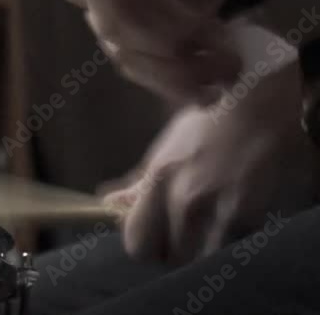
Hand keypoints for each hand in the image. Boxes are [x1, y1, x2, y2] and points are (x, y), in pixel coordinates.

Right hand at [52, 0, 259, 102]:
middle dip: (163, 37)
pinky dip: (176, 84)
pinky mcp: (133, 44)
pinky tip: (211, 88)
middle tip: (215, 35)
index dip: (112, 2)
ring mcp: (113, 15)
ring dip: (175, 69)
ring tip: (227, 66)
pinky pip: (142, 73)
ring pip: (125, 56)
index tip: (167, 12)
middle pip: (108, 25)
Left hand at [103, 64, 319, 262]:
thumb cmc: (211, 124)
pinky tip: (232, 226)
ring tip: (209, 234)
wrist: (260, 110)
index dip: (146, 247)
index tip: (156, 239)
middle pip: (166, 256)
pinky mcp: (245, 215)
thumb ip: (140, 183)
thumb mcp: (168, 147)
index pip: (137, 241)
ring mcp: (214, 207)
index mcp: (158, 178)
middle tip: (184, 240)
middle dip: (173, 254)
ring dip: (201, 254)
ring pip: (197, 260)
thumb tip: (110, 202)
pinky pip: (228, 250)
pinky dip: (227, 246)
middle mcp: (182, 195)